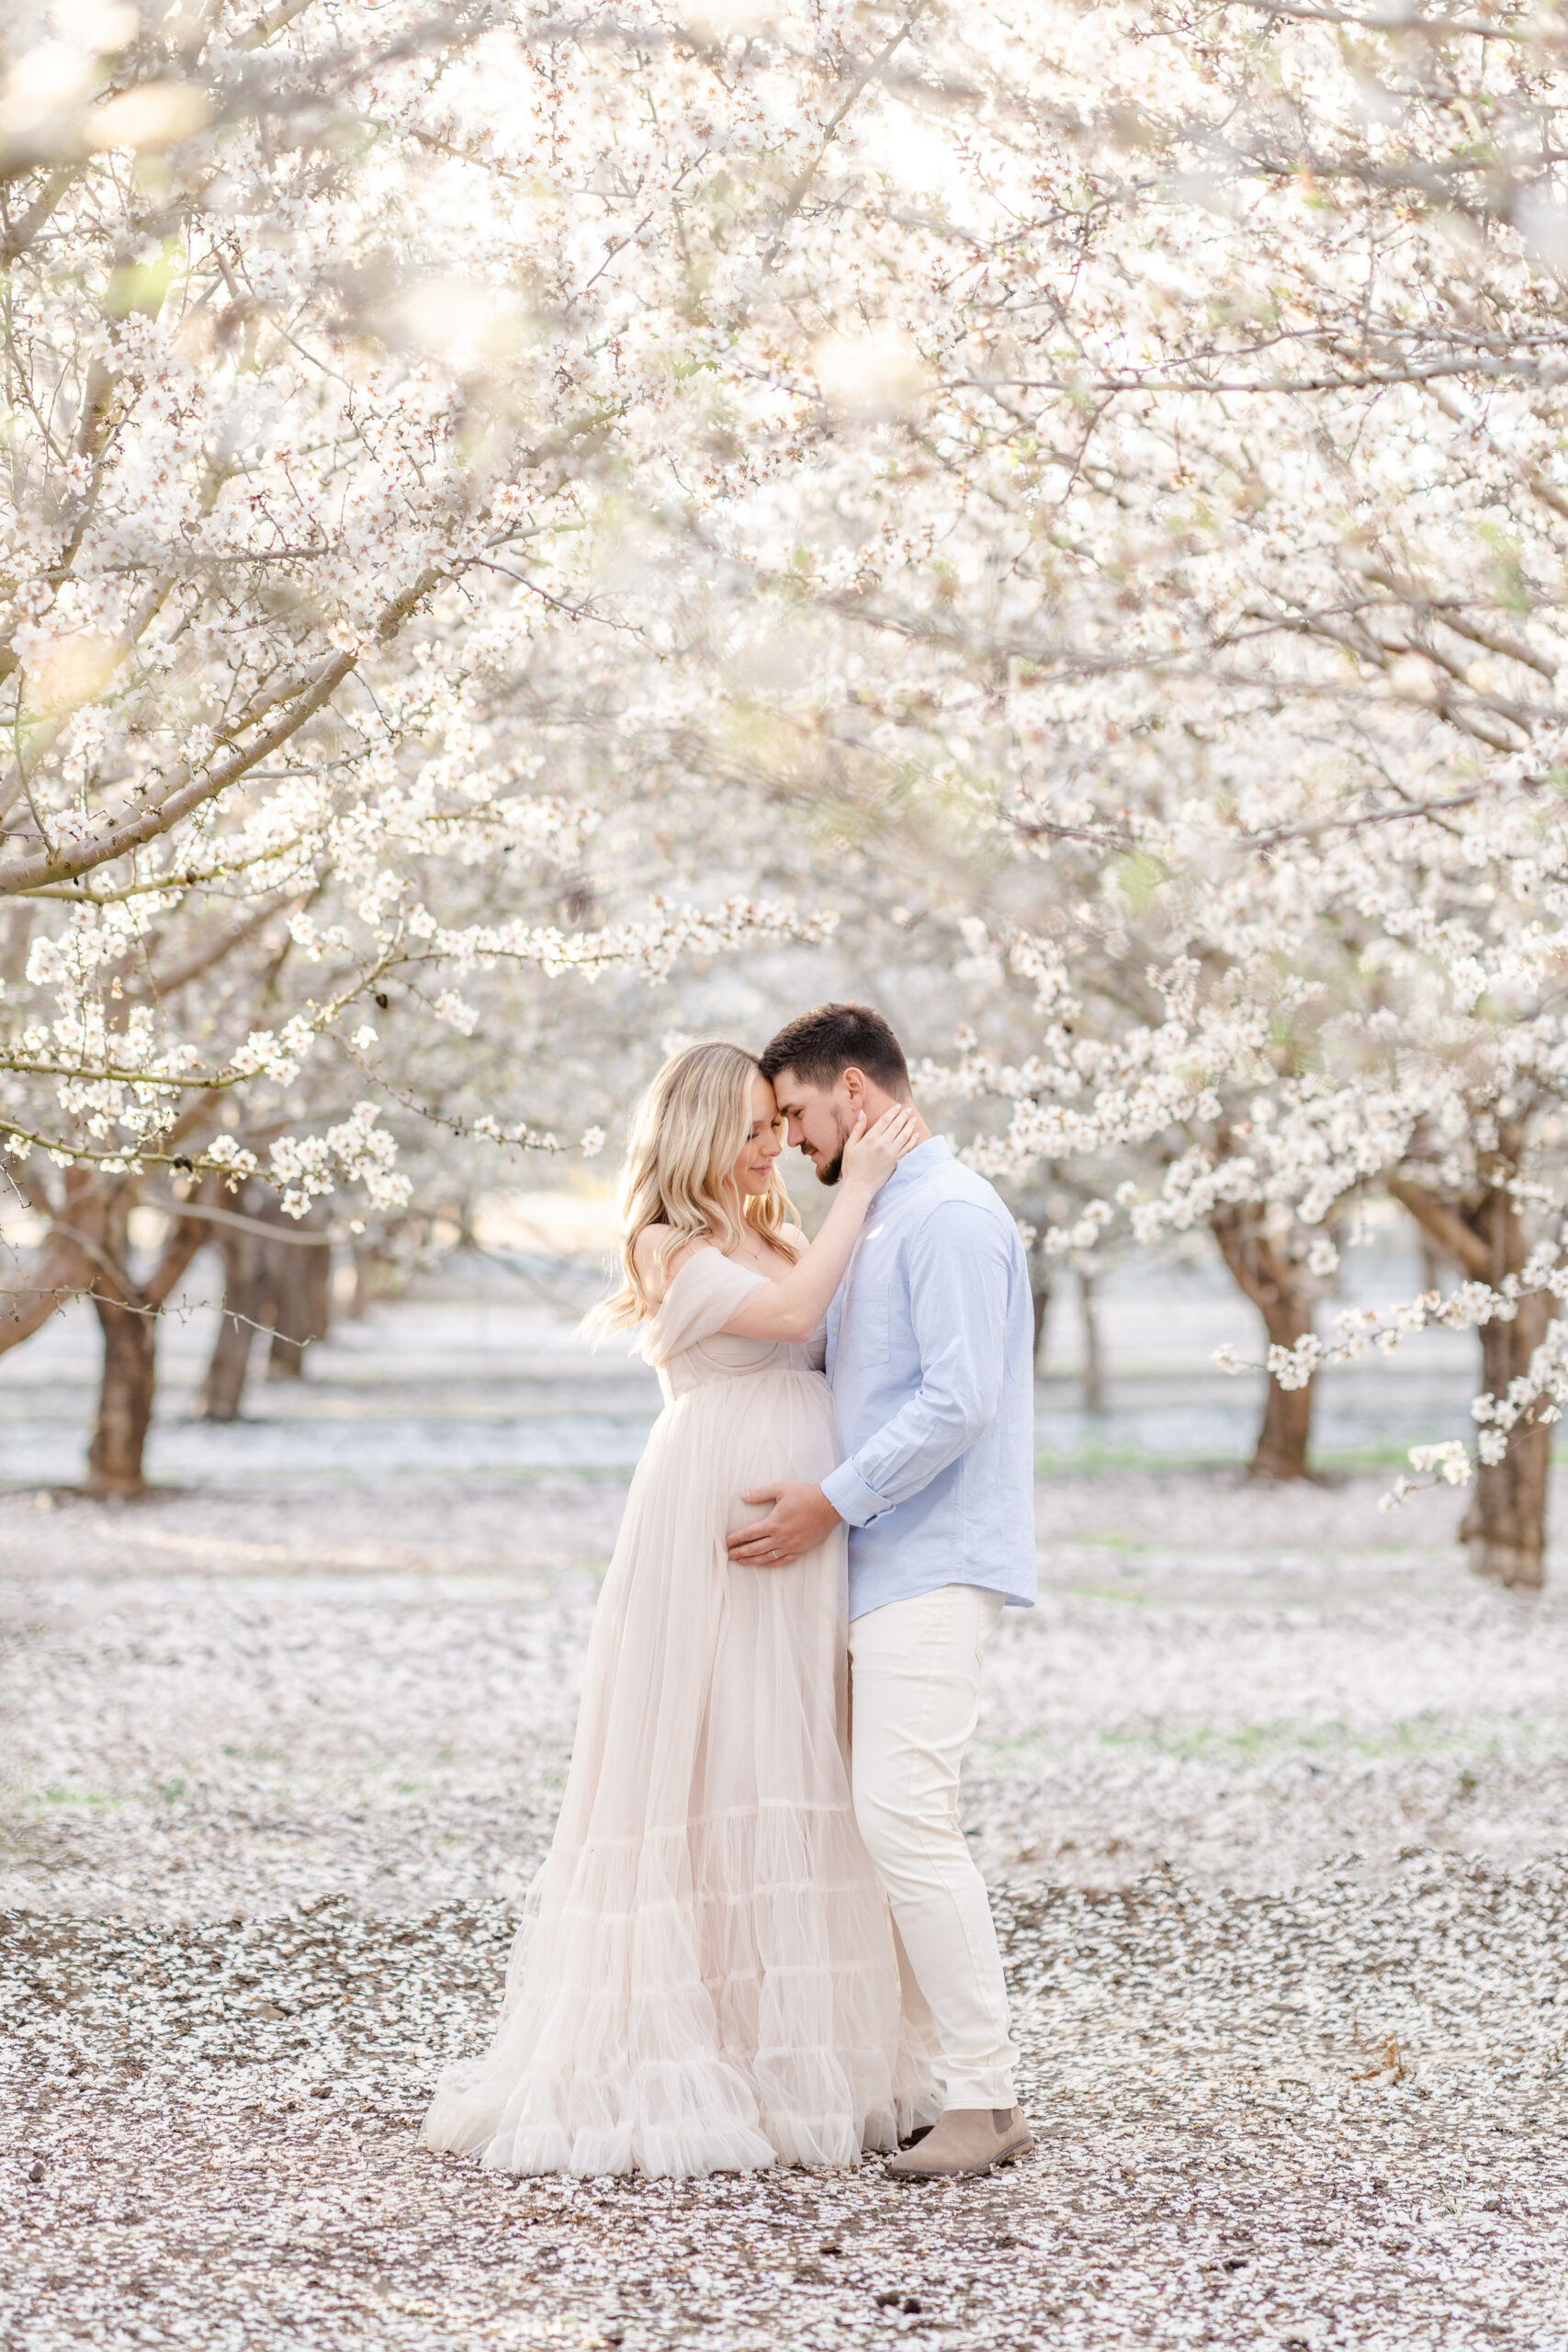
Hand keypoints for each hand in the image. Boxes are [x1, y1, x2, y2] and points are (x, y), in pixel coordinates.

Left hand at [726, 1482, 841, 1567]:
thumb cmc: (805, 1495)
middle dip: (740, 1552)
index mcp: (773, 1523)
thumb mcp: (781, 1489)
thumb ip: (760, 1493)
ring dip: (753, 1561)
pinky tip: (765, 1564)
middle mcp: (780, 1537)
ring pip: (767, 1557)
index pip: (749, 1534)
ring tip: (742, 1562)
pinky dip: (772, 1564)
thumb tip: (743, 1495)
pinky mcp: (800, 1549)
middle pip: (755, 1549)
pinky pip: (783, 1560)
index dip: (735, 1539)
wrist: (828, 1506)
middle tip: (728, 1556)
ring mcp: (791, 1546)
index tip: (726, 1543)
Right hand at [839, 1103, 920, 1195]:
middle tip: (908, 1110)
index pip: (885, 1120)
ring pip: (904, 1136)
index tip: (898, 1106)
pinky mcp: (896, 1162)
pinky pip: (907, 1148)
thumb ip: (857, 1129)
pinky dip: (912, 1140)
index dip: (892, 1112)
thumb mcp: (850, 1146)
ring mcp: (891, 1153)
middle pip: (896, 1126)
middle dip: (903, 1116)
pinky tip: (915, 1135)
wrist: (859, 1186)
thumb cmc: (851, 1166)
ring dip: (910, 1126)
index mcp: (870, 1138)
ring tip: (913, 1119)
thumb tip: (862, 1113)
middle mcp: (883, 1144)